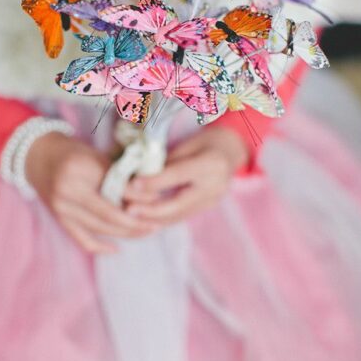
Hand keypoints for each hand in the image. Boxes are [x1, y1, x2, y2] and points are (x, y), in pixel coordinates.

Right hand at [26, 132, 156, 253]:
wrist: (37, 156)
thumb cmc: (71, 152)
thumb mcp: (95, 155)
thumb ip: (118, 175)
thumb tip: (148, 195)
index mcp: (79, 170)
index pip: (115, 189)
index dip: (138, 197)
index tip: (157, 199)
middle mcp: (67, 192)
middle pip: (108, 215)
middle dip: (135, 222)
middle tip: (156, 223)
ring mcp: (61, 209)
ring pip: (99, 229)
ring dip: (125, 234)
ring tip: (145, 232)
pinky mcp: (59, 220)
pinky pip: (82, 239)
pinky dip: (100, 247)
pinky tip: (117, 249)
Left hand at [124, 127, 248, 225]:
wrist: (231, 151)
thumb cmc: (206, 142)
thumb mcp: (188, 144)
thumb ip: (168, 162)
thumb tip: (140, 176)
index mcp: (211, 163)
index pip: (178, 175)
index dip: (154, 182)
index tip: (133, 184)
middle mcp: (215, 185)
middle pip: (179, 203)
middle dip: (151, 209)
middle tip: (129, 210)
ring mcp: (214, 200)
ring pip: (179, 215)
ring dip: (154, 218)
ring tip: (133, 216)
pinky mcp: (208, 207)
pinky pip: (183, 216)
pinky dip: (164, 218)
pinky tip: (147, 219)